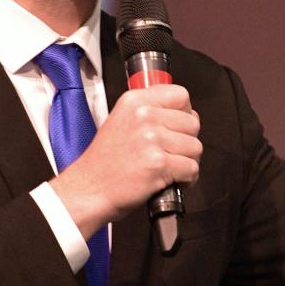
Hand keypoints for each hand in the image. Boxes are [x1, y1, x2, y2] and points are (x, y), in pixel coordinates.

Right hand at [51, 84, 201, 237]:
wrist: (89, 190)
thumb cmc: (104, 163)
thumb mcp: (120, 121)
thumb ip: (150, 111)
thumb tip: (185, 113)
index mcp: (134, 101)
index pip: (181, 95)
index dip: (185, 113)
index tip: (177, 126)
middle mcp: (144, 116)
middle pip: (192, 123)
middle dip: (187, 142)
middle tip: (170, 154)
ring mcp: (152, 139)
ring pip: (195, 147)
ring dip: (187, 162)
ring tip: (169, 168)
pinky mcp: (159, 164)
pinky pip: (192, 169)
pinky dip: (187, 180)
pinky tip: (171, 180)